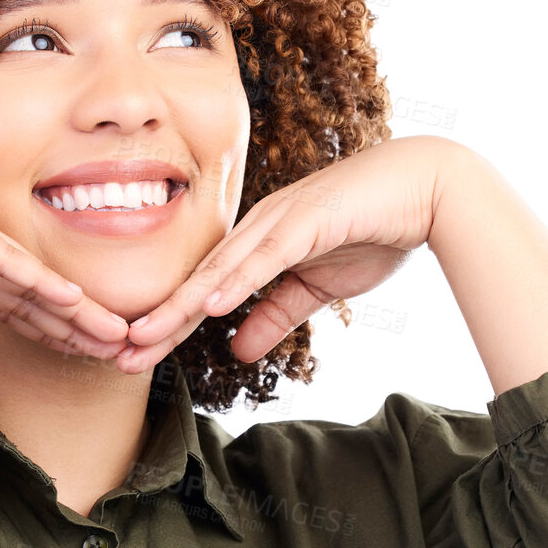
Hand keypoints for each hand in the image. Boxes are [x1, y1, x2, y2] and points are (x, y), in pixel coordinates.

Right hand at [0, 185, 131, 385]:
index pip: (8, 300)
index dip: (46, 327)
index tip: (79, 353)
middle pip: (27, 289)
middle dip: (71, 320)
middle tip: (115, 344)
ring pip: (26, 276)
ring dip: (71, 306)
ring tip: (111, 331)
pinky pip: (5, 261)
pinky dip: (41, 283)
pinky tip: (75, 303)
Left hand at [112, 136, 451, 372]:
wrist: (428, 189)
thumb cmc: (374, 230)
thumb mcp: (317, 289)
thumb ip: (275, 316)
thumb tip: (238, 351)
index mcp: (257, 244)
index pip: (205, 293)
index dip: (169, 325)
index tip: (133, 358)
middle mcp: (258, 228)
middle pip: (199, 282)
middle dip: (159, 321)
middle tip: (118, 357)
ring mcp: (280, 220)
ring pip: (222, 269)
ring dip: (183, 303)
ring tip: (146, 334)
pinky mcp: (309, 218)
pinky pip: (268, 255)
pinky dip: (239, 279)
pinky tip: (212, 302)